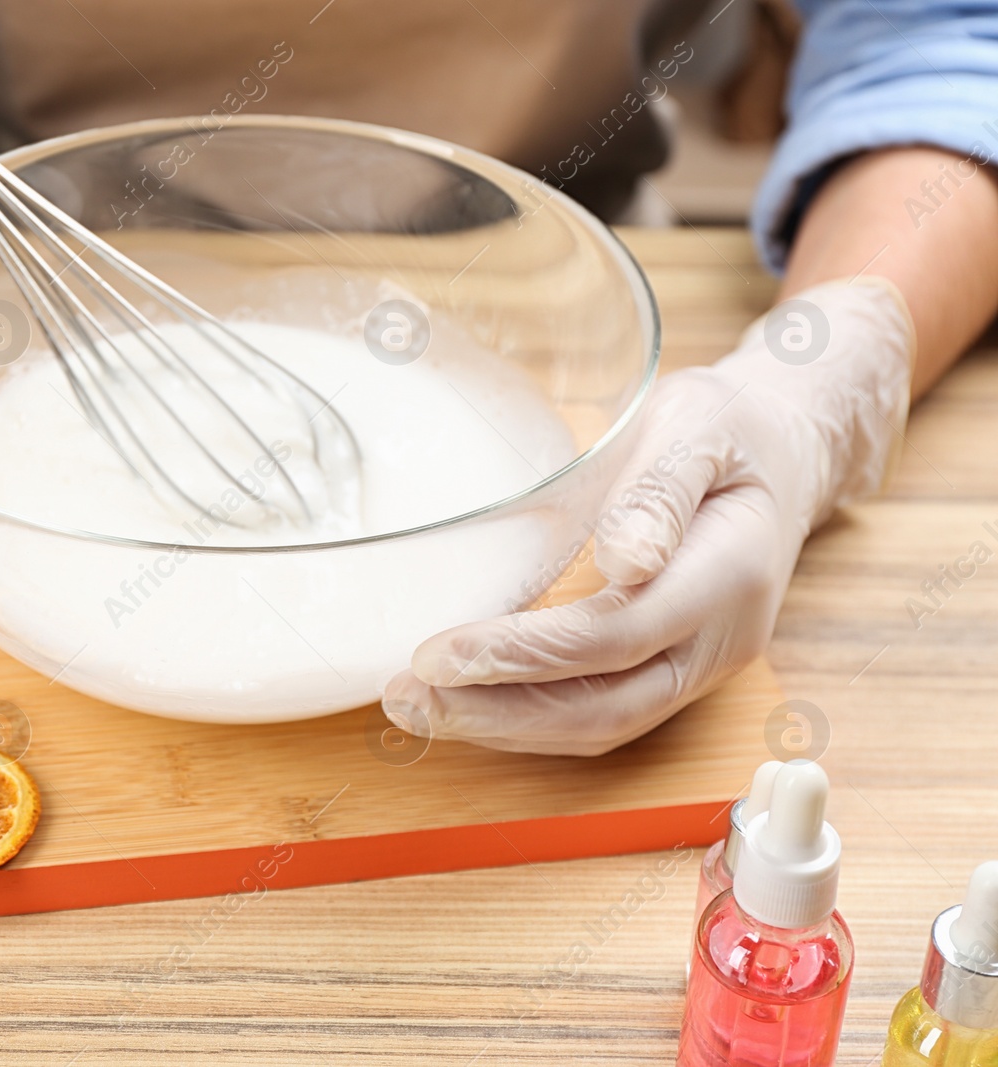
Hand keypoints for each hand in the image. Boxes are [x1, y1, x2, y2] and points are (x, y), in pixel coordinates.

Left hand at [383, 279, 913, 755]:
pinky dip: (525, 720)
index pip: (613, 639)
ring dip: (500, 728)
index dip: (523, 656)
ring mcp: (697, 668)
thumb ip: (660, 491)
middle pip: (601, 709)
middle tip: (403, 697)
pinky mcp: (668, 674)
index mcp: (727, 577)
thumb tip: (625, 557)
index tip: (438, 653)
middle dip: (494, 714)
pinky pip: (597, 715)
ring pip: (597, 727)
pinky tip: (463, 703)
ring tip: (415, 707)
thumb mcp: (696, 426)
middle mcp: (719, 642)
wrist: (776, 455)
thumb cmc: (726, 430)